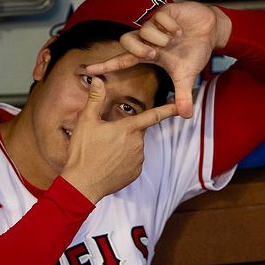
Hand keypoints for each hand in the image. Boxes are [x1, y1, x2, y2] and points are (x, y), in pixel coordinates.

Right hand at [61, 77, 177, 202]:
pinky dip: (123, 160)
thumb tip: (98, 80)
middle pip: (136, 131)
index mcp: (128, 128)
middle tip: (105, 138)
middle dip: (124, 131)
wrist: (82, 184)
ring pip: (134, 146)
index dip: (168, 110)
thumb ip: (95, 99)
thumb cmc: (83, 152)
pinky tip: (109, 163)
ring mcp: (138, 159)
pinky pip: (133, 161)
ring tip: (104, 153)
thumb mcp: (86, 122)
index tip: (181, 107)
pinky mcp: (135, 173)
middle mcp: (138, 143)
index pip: (153, 115)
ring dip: (123, 146)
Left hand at [84, 3, 232, 118]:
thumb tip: (186, 116)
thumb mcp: (187, 76)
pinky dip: (171, 27)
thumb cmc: (194, 51)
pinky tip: (180, 30)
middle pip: (127, 41)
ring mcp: (155, 24)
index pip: (122, 60)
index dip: (105, 65)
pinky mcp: (165, 11)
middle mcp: (147, 38)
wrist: (210, 31)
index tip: (88, 70)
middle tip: (156, 54)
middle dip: (139, 49)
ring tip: (175, 40)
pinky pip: (160, 18)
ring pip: (144, 30)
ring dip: (160, 39)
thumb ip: (183, 95)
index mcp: (148, 54)